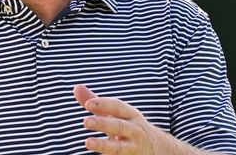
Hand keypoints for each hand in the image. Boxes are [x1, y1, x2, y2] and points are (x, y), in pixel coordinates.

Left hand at [74, 84, 196, 154]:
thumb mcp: (116, 114)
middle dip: (103, 123)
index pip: (118, 106)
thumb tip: (76, 87)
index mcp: (130, 115)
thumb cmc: (128, 126)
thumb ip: (97, 103)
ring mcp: (134, 147)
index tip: (87, 104)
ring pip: (119, 147)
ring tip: (87, 142)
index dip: (103, 104)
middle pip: (119, 126)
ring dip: (104, 145)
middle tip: (85, 121)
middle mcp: (135, 130)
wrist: (158, 149)